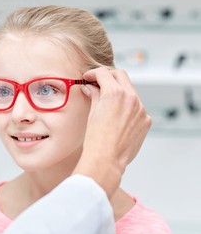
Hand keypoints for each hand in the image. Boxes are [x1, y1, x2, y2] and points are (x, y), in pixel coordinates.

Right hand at [74, 67, 151, 197]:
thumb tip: (89, 88)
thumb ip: (93, 96)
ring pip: (130, 91)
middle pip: (120, 76)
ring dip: (119, 91)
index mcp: (115, 93)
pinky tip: (117, 116)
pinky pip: (137, 107)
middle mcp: (131, 98)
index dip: (93, 73)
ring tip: (107, 100)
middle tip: (98, 83)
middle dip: (108, 76)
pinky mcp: (145, 121)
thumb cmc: (96, 140)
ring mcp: (141, 109)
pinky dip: (127, 107)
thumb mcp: (92, 113)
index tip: (88, 78)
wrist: (106, 160)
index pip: (104, 73)